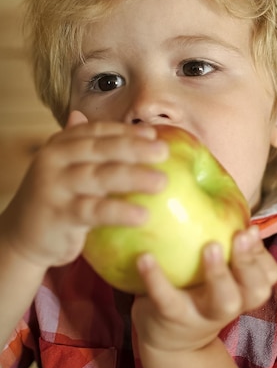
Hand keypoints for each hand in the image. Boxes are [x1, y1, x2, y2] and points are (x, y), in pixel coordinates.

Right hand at [0, 111, 167, 268]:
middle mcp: (55, 160)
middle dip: (134, 148)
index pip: (97, 132)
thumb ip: (98, 150)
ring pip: (99, 177)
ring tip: (161, 182)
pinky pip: (94, 212)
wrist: (21, 235)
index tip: (154, 134)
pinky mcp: (59, 215)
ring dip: (133, 177)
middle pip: (100, 149)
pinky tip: (142, 215)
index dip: (126, 131)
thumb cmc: (57, 199)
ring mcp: (55, 186)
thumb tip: (141, 132)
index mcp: (61, 145)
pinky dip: (119, 212)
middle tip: (163, 151)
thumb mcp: (71, 170)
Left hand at [132, 225, 276, 353]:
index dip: (262, 255)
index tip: (251, 229)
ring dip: (220, 273)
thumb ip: (224, 246)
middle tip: (239, 236)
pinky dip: (156, 279)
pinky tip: (144, 257)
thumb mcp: (217, 275)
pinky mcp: (172, 317)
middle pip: (254, 289)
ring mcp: (202, 314)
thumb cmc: (196, 294)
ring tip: (209, 247)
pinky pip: (167, 299)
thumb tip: (219, 195)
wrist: (170, 344)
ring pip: (224, 300)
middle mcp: (229, 304)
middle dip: (249, 262)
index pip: (266, 275)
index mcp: (242, 290)